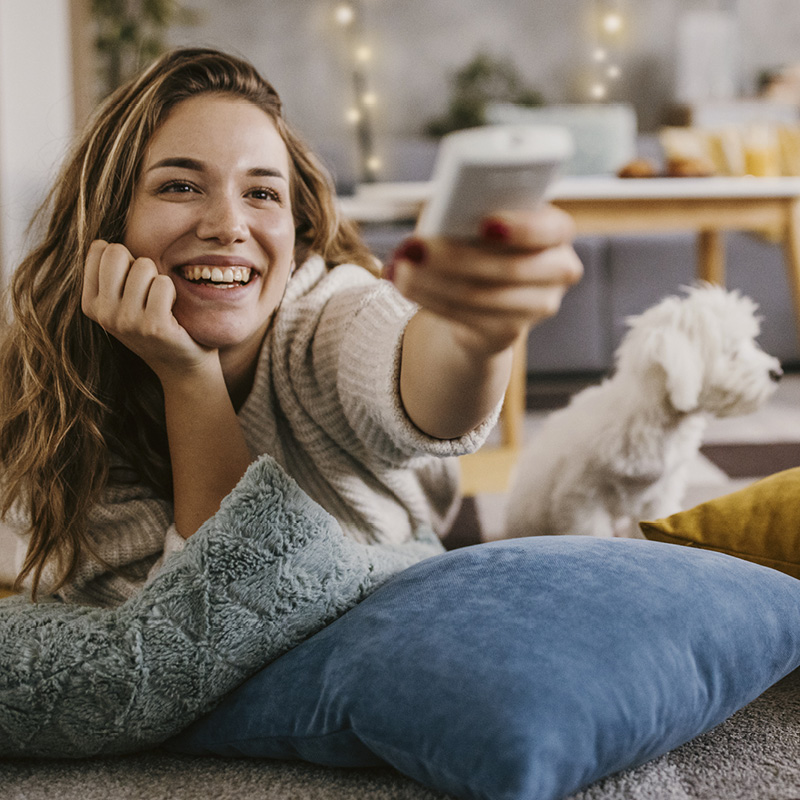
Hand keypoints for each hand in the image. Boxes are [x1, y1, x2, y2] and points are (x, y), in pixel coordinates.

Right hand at [81, 240, 215, 380]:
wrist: (181, 366)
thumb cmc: (155, 323)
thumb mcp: (122, 301)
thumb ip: (110, 273)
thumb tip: (102, 241)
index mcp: (90, 303)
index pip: (100, 248)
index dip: (126, 258)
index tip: (133, 284)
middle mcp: (103, 313)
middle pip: (118, 252)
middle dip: (141, 264)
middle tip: (149, 291)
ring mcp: (126, 321)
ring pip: (144, 265)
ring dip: (160, 279)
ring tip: (161, 304)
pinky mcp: (153, 326)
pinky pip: (163, 283)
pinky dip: (173, 291)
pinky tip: (172, 312)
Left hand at [385, 205, 581, 355]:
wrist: (482, 291)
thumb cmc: (479, 239)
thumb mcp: (477, 218)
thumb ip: (470, 211)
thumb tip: (441, 220)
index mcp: (556, 230)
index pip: (552, 229)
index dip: (521, 228)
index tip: (485, 223)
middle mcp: (558, 270)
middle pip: (510, 269)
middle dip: (456, 258)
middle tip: (415, 249)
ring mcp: (538, 306)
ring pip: (482, 296)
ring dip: (432, 282)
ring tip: (400, 269)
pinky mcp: (509, 333)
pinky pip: (467, 317)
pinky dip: (431, 299)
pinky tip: (406, 286)